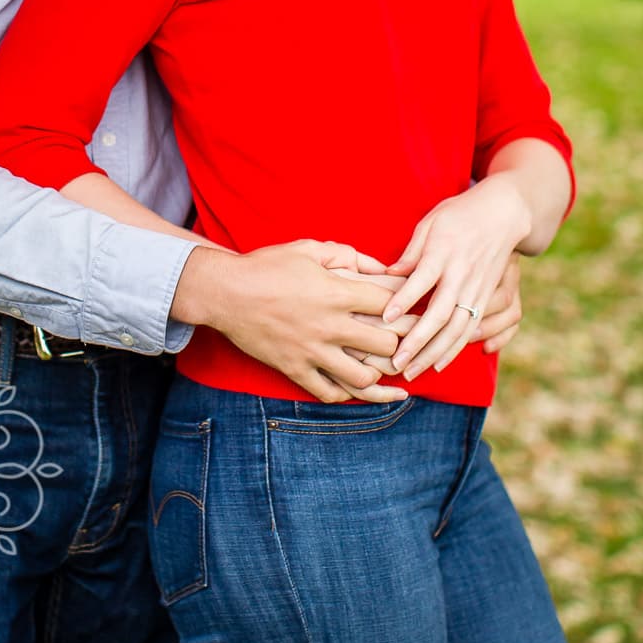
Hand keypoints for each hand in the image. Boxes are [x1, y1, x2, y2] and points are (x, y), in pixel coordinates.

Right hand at [177, 240, 409, 403]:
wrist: (225, 292)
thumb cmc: (267, 265)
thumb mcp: (308, 248)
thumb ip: (348, 255)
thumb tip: (381, 266)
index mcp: (335, 293)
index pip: (388, 306)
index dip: (408, 309)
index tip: (417, 312)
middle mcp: (328, 325)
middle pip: (385, 346)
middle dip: (400, 345)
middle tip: (410, 345)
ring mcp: (312, 351)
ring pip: (361, 378)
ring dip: (379, 376)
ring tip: (389, 374)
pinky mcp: (294, 369)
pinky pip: (328, 392)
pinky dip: (347, 394)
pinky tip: (358, 390)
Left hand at [381, 176, 530, 380]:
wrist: (503, 214)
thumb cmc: (459, 215)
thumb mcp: (431, 222)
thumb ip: (412, 251)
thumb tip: (390, 273)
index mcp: (444, 253)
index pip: (421, 280)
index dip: (403, 300)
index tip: (385, 318)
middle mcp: (461, 275)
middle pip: (440, 315)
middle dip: (417, 342)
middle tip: (395, 363)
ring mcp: (476, 289)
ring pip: (456, 329)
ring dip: (434, 354)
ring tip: (412, 372)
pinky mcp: (486, 298)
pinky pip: (470, 330)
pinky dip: (454, 350)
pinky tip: (438, 364)